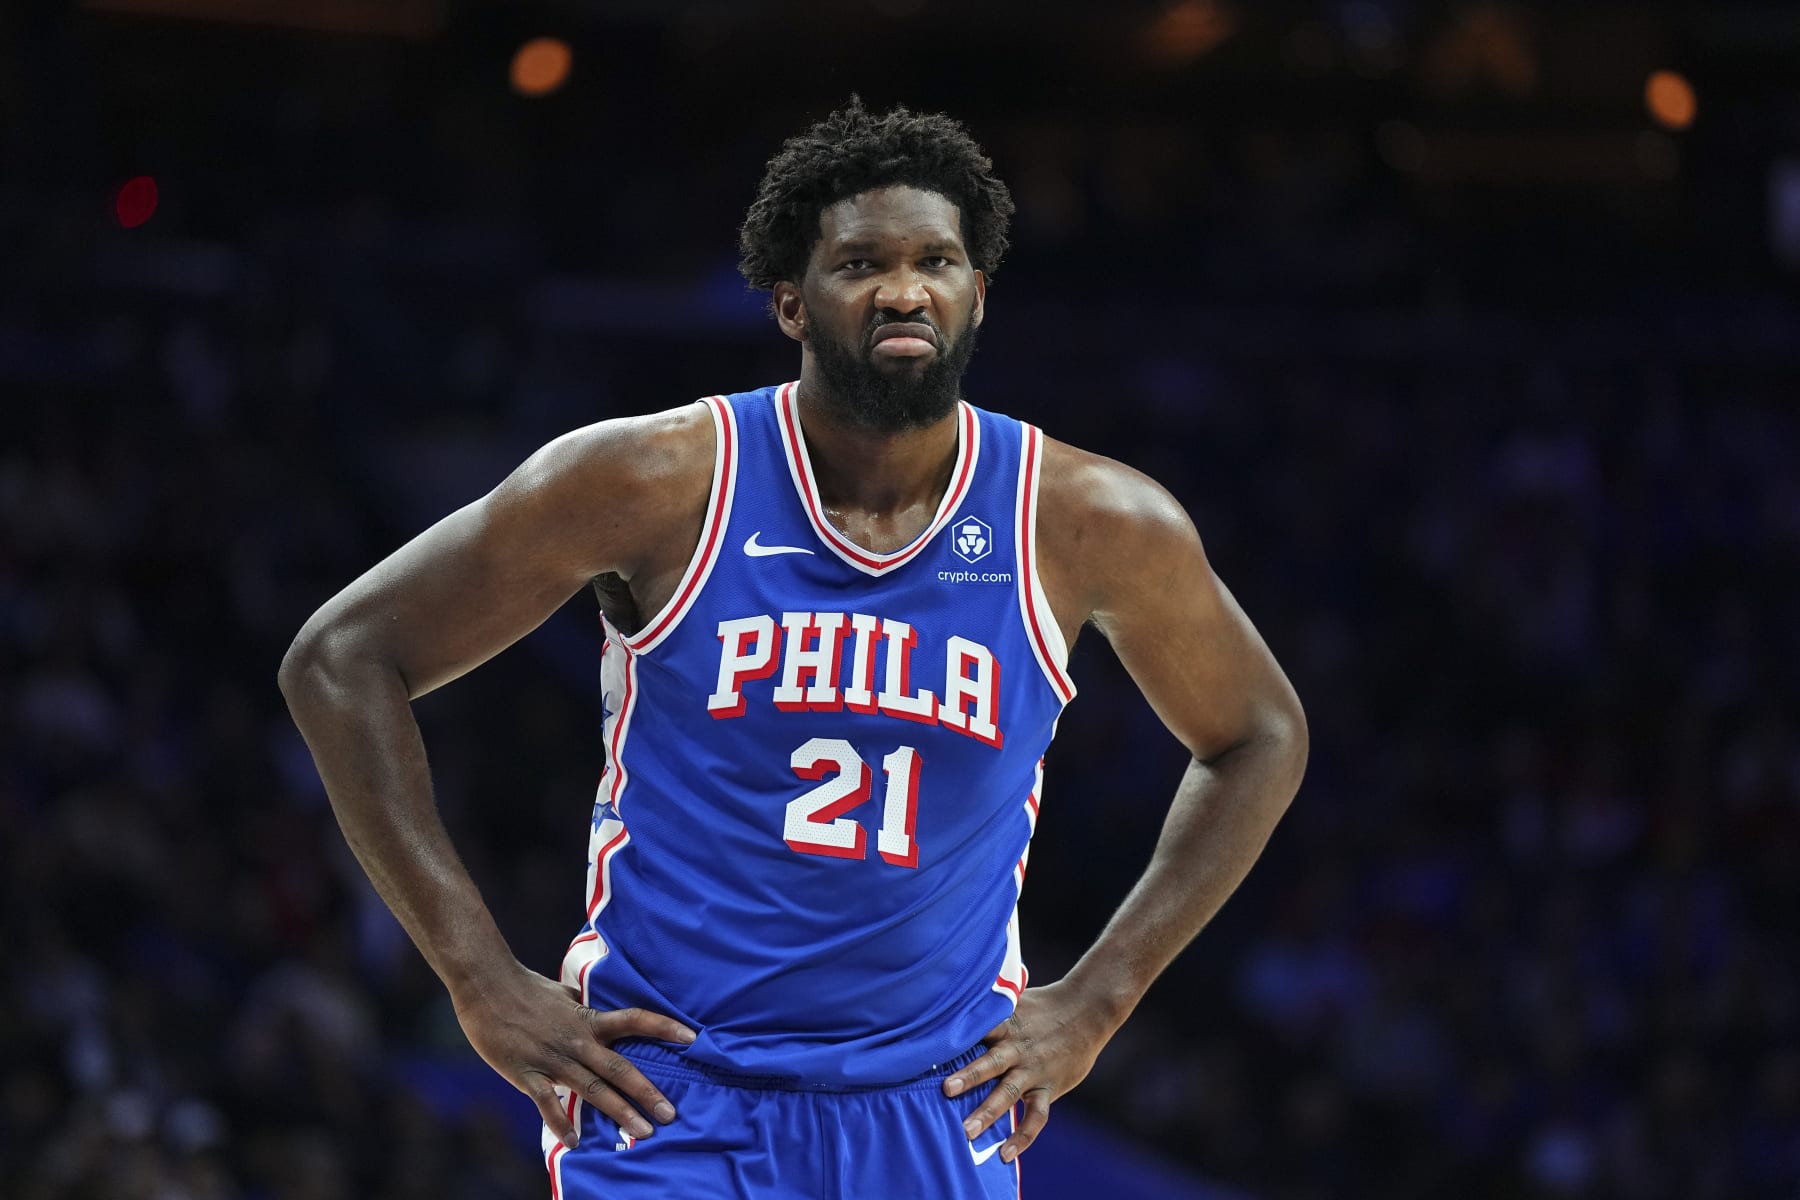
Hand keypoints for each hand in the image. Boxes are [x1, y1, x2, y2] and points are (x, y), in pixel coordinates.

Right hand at [451, 961, 696, 1148]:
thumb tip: (595, 1005)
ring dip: (619, 1112)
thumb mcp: (563, 993)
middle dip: (647, 1092)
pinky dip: (561, 1123)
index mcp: (587, 1018)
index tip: (692, 1038)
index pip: (634, 1020)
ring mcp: (553, 1058)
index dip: (663, 1027)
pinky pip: (548, 1103)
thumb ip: (582, 1005)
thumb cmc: (524, 987)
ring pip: (592, 1089)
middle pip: (619, 1067)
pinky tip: (575, 1142)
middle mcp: (577, 1040)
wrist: (486, 985)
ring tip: (642, 1132)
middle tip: (671, 1114)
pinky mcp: (527, 1073)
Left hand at [941, 981, 1117, 1162]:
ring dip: (988, 1112)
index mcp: (1006, 1024)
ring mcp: (1033, 1070)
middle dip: (969, 1076)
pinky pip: (1036, 1117)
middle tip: (946, 1090)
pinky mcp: (1048, 1088)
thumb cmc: (1042, 1006)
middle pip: (991, 1062)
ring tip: (967, 1132)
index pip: (978, 1030)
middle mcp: (1017, 1048)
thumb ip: (986, 1009)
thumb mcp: (1013, 999)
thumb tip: (949, 1006)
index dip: (956, 1039)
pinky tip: (1006, 1155)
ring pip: (1009, 1092)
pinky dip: (1023, 1137)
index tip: (931, 1048)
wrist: (1087, 1011)